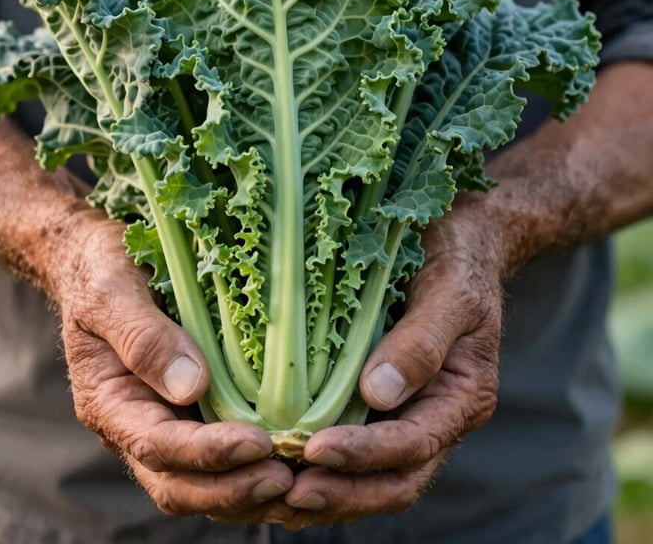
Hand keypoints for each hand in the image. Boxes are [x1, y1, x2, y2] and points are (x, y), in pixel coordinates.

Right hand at [54, 212, 295, 522]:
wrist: (102, 262)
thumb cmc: (103, 269)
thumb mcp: (111, 290)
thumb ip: (143, 337)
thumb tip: (191, 387)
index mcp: (109, 401)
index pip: (157, 446)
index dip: (208, 453)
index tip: (258, 444)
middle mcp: (137, 425)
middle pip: (181, 484)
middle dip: (234, 489)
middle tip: (289, 478)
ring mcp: (167, 424)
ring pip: (206, 484)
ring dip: (251, 491)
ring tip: (302, 480)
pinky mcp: (196, 414)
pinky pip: (224, 460)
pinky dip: (257, 470)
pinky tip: (297, 462)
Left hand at [281, 202, 502, 527]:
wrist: (457, 240)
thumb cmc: (456, 258)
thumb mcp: (451, 292)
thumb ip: (421, 342)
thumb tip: (378, 395)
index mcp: (460, 396)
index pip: (413, 445)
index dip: (365, 456)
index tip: (315, 450)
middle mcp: (435, 416)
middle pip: (394, 480)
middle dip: (343, 492)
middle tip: (289, 494)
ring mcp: (407, 413)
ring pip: (372, 478)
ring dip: (329, 493)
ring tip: (276, 498)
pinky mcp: (379, 402)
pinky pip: (355, 450)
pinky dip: (323, 469)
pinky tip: (283, 470)